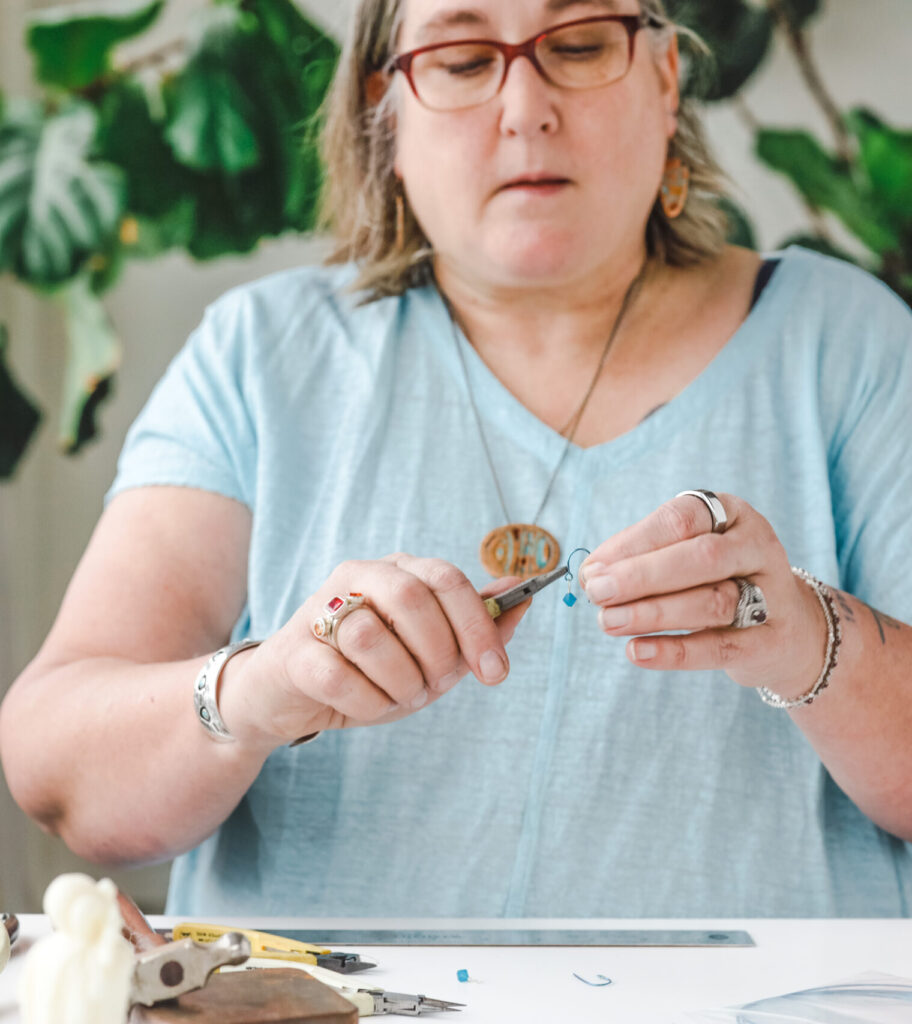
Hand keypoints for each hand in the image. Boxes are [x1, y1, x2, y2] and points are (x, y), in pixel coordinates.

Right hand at [221, 554, 529, 745]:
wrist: (293, 698)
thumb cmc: (370, 671)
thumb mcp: (433, 653)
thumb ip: (477, 625)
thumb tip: (522, 596)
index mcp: (398, 570)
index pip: (447, 579)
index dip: (478, 626)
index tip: (495, 673)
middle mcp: (358, 577)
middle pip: (413, 598)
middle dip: (438, 653)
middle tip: (435, 685)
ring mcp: (321, 609)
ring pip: (373, 637)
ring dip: (400, 681)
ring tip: (398, 694)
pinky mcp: (293, 650)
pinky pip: (339, 676)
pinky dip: (366, 703)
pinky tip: (366, 705)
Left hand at [580, 492, 826, 696]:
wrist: (790, 631)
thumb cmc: (720, 582)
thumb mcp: (687, 556)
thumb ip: (643, 559)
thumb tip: (591, 574)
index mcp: (732, 514)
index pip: (681, 519)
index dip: (633, 543)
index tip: (593, 569)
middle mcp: (757, 547)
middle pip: (700, 558)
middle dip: (641, 576)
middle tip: (597, 592)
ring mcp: (772, 595)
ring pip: (710, 602)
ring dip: (651, 613)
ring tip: (608, 622)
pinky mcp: (769, 643)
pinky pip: (719, 648)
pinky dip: (674, 652)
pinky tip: (638, 651)